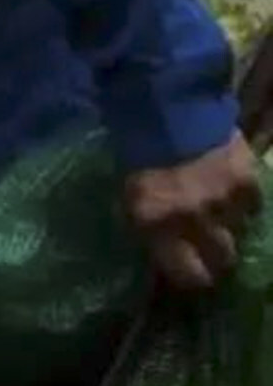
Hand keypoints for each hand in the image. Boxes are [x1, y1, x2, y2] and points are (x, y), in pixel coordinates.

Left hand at [124, 130, 261, 290]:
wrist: (164, 108)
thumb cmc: (137, 153)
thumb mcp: (131, 196)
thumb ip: (151, 228)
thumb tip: (168, 255)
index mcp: (158, 224)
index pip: (191, 276)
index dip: (194, 277)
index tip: (193, 272)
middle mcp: (195, 220)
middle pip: (224, 260)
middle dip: (217, 257)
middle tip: (209, 247)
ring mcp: (226, 202)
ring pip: (240, 232)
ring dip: (230, 226)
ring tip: (217, 213)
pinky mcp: (249, 183)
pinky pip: (254, 206)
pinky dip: (244, 202)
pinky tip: (230, 191)